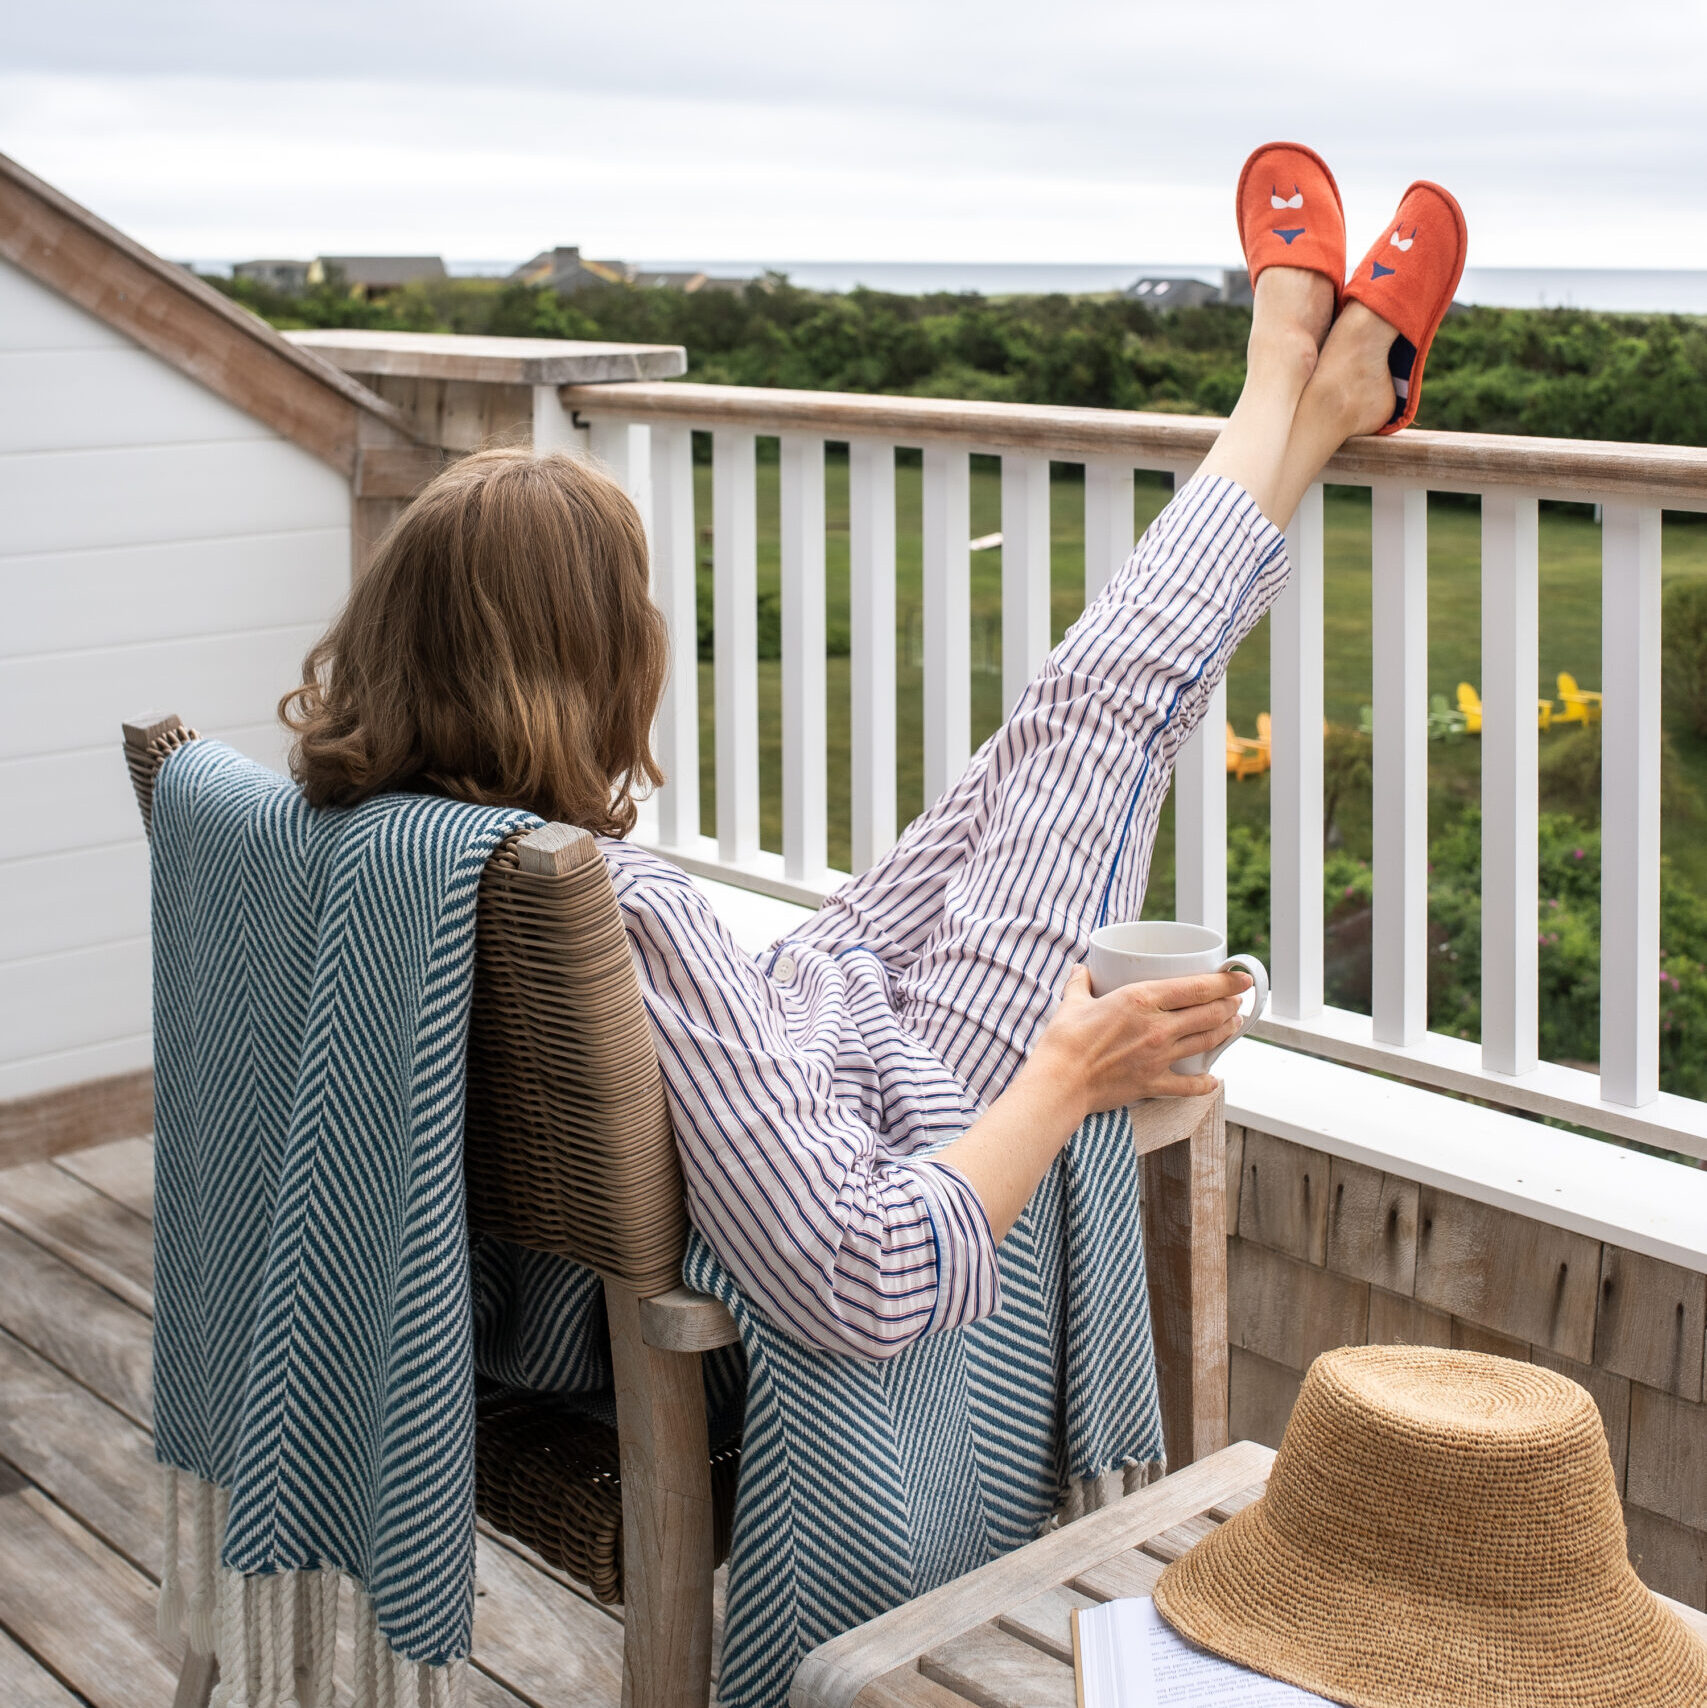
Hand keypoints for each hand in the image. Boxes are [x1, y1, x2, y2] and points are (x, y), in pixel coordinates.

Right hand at [1027, 965, 1252, 1114]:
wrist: (1060, 1082)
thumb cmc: (1064, 1040)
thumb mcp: (1072, 1002)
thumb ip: (1080, 982)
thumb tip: (1082, 970)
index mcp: (1140, 1000)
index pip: (1196, 987)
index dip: (1225, 982)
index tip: (1240, 978)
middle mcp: (1157, 1027)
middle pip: (1208, 1014)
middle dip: (1229, 1005)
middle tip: (1237, 1001)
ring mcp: (1158, 1057)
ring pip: (1205, 1042)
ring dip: (1225, 1033)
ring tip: (1233, 1025)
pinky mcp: (1152, 1083)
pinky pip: (1188, 1085)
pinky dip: (1204, 1083)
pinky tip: (1213, 1080)